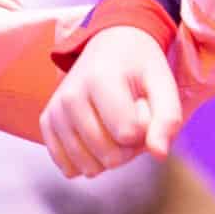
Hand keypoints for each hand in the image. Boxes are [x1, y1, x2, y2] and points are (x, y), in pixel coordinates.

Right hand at [41, 24, 181, 177]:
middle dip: (130, 147)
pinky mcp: (47, 124)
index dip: (146, 129)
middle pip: (110, 156)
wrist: (108, 45)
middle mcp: (70, 97)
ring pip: (89, 168)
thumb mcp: (163, 83)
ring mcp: (55, 112)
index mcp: (100, 80)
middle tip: (132, 117)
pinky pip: (69, 168)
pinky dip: (89, 161)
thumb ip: (167, 117)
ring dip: (111, 156)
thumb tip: (159, 154)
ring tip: (115, 125)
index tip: (144, 106)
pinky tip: (97, 137)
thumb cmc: (139, 67)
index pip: (129, 134)